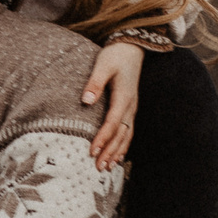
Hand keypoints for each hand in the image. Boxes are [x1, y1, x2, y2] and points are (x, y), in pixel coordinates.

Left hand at [84, 41, 143, 169]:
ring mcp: (132, 109)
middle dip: (110, 152)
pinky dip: (124, 146)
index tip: (92, 152)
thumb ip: (94, 83)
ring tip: (108, 168)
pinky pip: (128, 131)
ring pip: (126, 136)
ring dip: (117, 152)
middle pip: (121, 135)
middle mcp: (130, 107)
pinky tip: (118, 156)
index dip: (102, 139)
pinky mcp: (130, 109)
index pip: (112, 123)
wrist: (130, 49)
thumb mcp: (103, 65)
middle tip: (99, 168)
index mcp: (123, 98)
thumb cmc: (115, 56)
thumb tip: (86, 100)